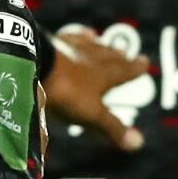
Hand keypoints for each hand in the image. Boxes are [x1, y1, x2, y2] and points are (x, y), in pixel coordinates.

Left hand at [43, 26, 148, 152]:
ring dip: (94, 44)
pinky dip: (69, 37)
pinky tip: (67, 35)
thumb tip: (138, 143)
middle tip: (125, 51)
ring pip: (85, 45)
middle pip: (106, 56)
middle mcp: (87, 59)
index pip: (122, 72)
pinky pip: (62, 38)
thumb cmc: (66, 93)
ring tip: (98, 39)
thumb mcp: (91, 114)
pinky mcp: (46, 43)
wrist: (32, 66)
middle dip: (117, 56)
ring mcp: (65, 49)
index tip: (145, 62)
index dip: (134, 69)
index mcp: (101, 76)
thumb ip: (112, 127)